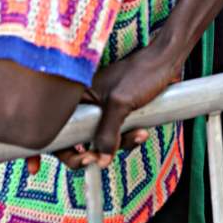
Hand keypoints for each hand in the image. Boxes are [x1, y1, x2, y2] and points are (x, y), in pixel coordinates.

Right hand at [55, 42, 181, 168]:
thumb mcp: (120, 104)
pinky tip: (141, 131)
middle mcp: (84, 102)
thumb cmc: (142, 73)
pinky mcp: (115, 113)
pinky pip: (114, 134)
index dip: (59, 149)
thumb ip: (107, 133)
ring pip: (99, 139)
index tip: (74, 161)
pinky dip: (126, 138)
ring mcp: (100, 108)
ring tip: (138, 134)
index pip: (56, 128)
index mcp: (76, 94)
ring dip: (119, 144)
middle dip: (94, 151)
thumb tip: (100, 161)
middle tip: (105, 156)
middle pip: (76, 139)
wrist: (165, 61)